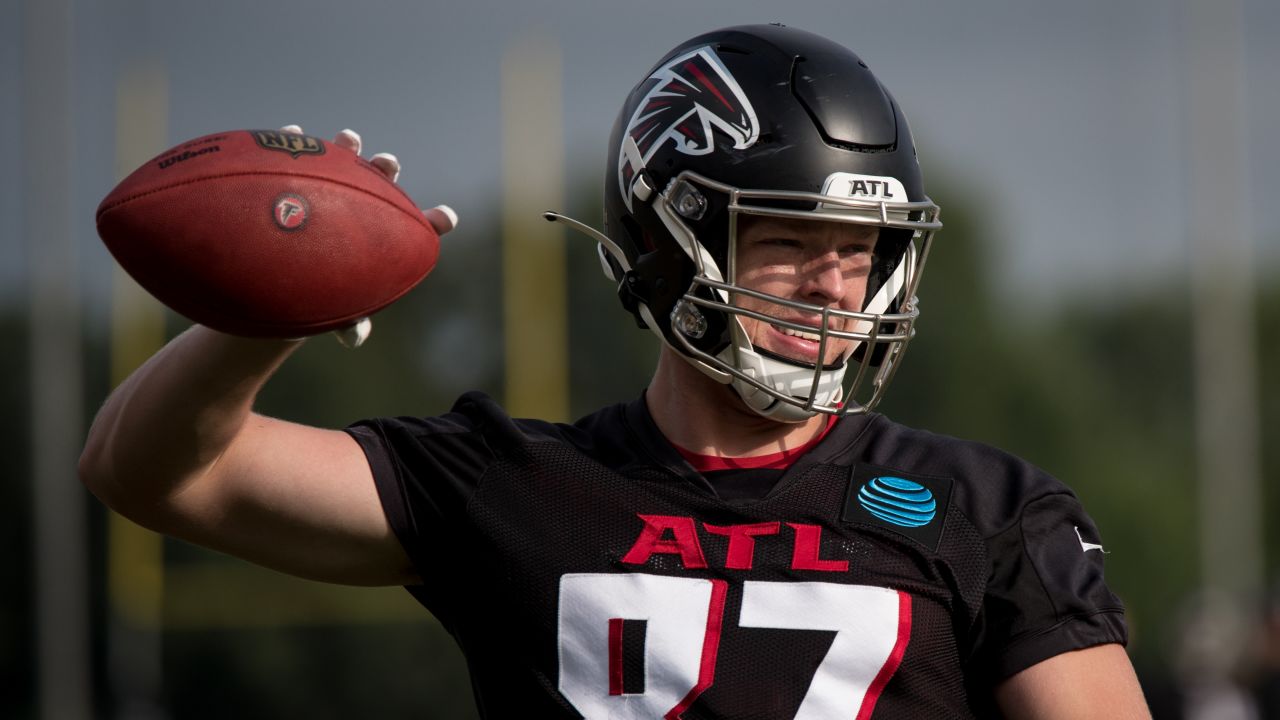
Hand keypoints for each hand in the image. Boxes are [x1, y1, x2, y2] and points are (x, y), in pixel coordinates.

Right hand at [279, 125, 456, 346]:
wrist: (291, 273)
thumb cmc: (327, 292)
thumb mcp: (339, 308)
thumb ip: (350, 321)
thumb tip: (355, 337)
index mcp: (386, 233)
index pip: (419, 225)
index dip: (436, 220)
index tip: (447, 218)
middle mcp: (365, 202)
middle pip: (383, 179)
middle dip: (386, 168)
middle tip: (386, 164)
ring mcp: (334, 183)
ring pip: (345, 158)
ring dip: (348, 147)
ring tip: (348, 140)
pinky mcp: (300, 174)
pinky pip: (297, 154)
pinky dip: (295, 141)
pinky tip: (291, 133)